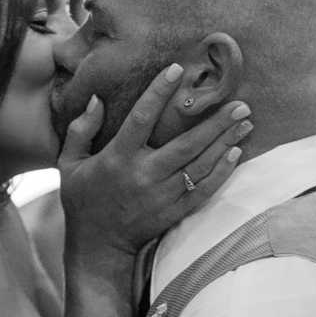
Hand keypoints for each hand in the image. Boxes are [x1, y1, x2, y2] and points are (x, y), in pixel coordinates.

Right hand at [58, 63, 250, 255]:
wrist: (98, 246)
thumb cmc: (83, 200)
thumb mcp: (70, 163)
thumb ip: (81, 129)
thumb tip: (97, 99)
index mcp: (117, 158)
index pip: (141, 118)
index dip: (158, 93)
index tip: (177, 70)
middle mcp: (143, 175)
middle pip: (185, 144)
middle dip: (214, 123)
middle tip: (239, 103)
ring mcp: (162, 195)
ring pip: (200, 165)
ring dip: (225, 143)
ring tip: (245, 123)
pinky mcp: (174, 212)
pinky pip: (204, 190)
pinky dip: (222, 172)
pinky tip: (236, 154)